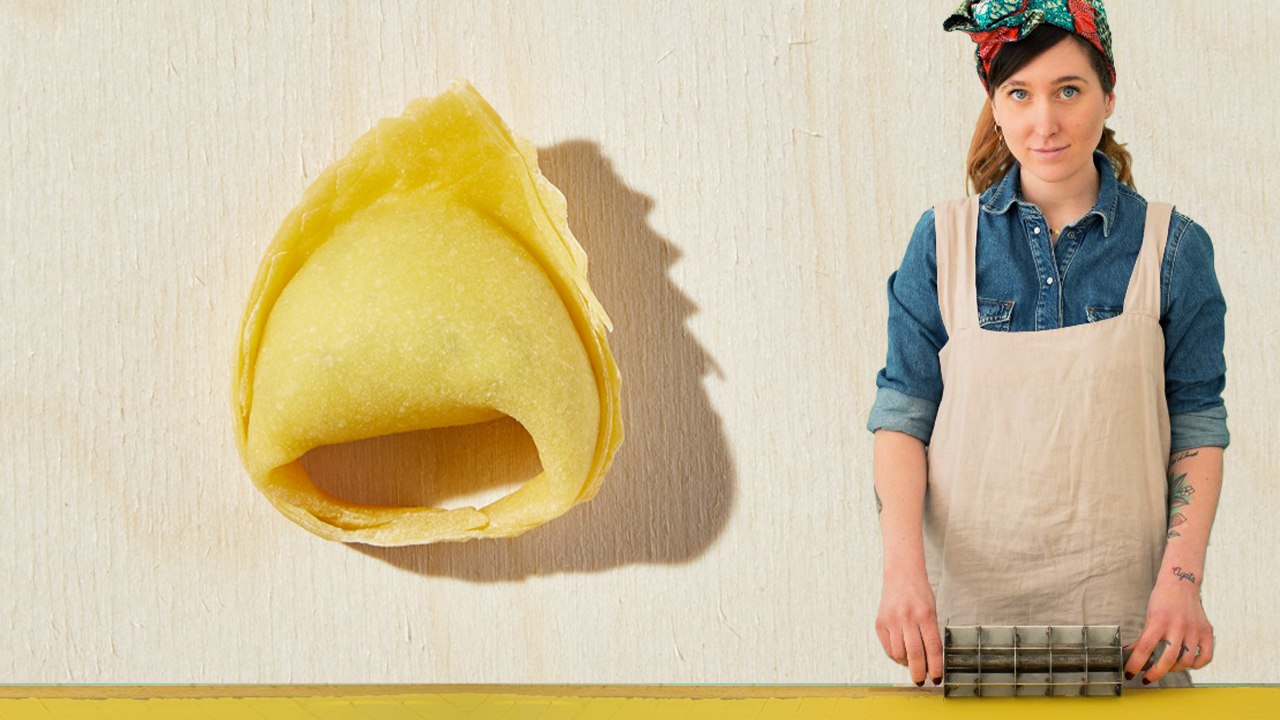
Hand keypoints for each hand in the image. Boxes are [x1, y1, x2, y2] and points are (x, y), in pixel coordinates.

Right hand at [876, 570, 943, 686]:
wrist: (901, 575)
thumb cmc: (919, 593)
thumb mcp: (932, 611)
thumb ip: (930, 634)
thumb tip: (930, 661)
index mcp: (925, 615)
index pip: (932, 647)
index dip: (935, 666)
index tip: (936, 678)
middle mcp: (907, 618)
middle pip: (914, 653)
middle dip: (919, 672)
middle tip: (921, 680)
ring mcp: (892, 620)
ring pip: (899, 653)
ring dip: (906, 663)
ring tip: (911, 663)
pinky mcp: (880, 622)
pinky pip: (888, 647)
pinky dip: (895, 655)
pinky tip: (901, 653)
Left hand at [1123, 576, 1214, 683]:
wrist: (1181, 583)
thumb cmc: (1163, 599)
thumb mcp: (1149, 616)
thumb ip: (1143, 637)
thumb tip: (1131, 654)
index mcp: (1159, 621)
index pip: (1144, 648)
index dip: (1136, 664)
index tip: (1129, 673)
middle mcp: (1178, 626)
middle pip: (1168, 658)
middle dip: (1156, 673)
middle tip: (1148, 678)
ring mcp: (1194, 629)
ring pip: (1187, 660)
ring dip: (1175, 668)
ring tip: (1167, 666)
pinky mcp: (1207, 631)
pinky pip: (1205, 656)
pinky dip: (1196, 664)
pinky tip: (1187, 662)